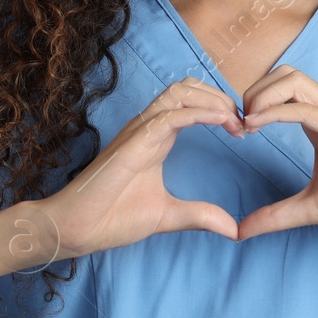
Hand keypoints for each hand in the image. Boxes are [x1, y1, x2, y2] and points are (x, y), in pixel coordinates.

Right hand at [18, 77, 245, 266]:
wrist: (74, 230)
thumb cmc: (111, 218)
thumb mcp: (167, 216)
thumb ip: (200, 216)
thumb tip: (234, 229)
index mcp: (155, 138)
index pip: (189, 102)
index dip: (219, 107)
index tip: (242, 130)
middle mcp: (146, 128)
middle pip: (187, 88)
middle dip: (219, 96)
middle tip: (243, 122)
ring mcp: (137, 132)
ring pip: (178, 93)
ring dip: (211, 100)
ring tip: (234, 120)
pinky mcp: (132, 144)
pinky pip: (168, 116)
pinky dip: (198, 113)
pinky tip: (221, 120)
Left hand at [235, 65, 317, 246]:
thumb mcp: (310, 208)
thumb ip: (275, 215)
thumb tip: (240, 231)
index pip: (283, 87)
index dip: (255, 100)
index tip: (239, 130)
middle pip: (285, 73)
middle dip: (255, 91)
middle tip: (240, 123)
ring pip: (294, 81)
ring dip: (262, 96)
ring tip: (247, 123)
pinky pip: (308, 109)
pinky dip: (276, 112)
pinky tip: (256, 127)